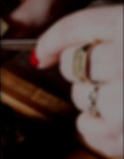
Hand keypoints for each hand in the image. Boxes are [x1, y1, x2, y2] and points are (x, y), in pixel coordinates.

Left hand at [33, 4, 122, 157]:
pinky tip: (117, 120)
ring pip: (80, 97)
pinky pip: (89, 130)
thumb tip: (41, 57)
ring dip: (94, 98)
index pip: (74, 28)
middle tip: (117, 73)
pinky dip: (95, 127)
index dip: (52, 41)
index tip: (43, 53)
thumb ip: (104, 32)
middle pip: (74, 65)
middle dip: (86, 70)